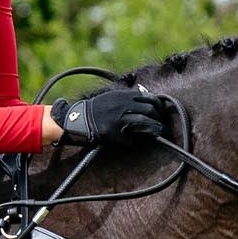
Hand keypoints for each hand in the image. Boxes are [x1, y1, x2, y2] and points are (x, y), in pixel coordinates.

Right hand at [50, 86, 165, 146]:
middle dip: (159, 118)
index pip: (149, 97)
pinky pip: (130, 138)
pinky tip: (133, 143)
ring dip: (154, 129)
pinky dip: (134, 142)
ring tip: (158, 133)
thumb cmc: (95, 109)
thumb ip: (127, 97)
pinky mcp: (112, 132)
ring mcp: (118, 118)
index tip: (160, 112)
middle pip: (150, 109)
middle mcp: (122, 105)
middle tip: (161, 125)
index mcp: (123, 95)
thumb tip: (144, 97)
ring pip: (144, 122)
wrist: (76, 118)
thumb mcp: (112, 97)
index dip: (158, 106)